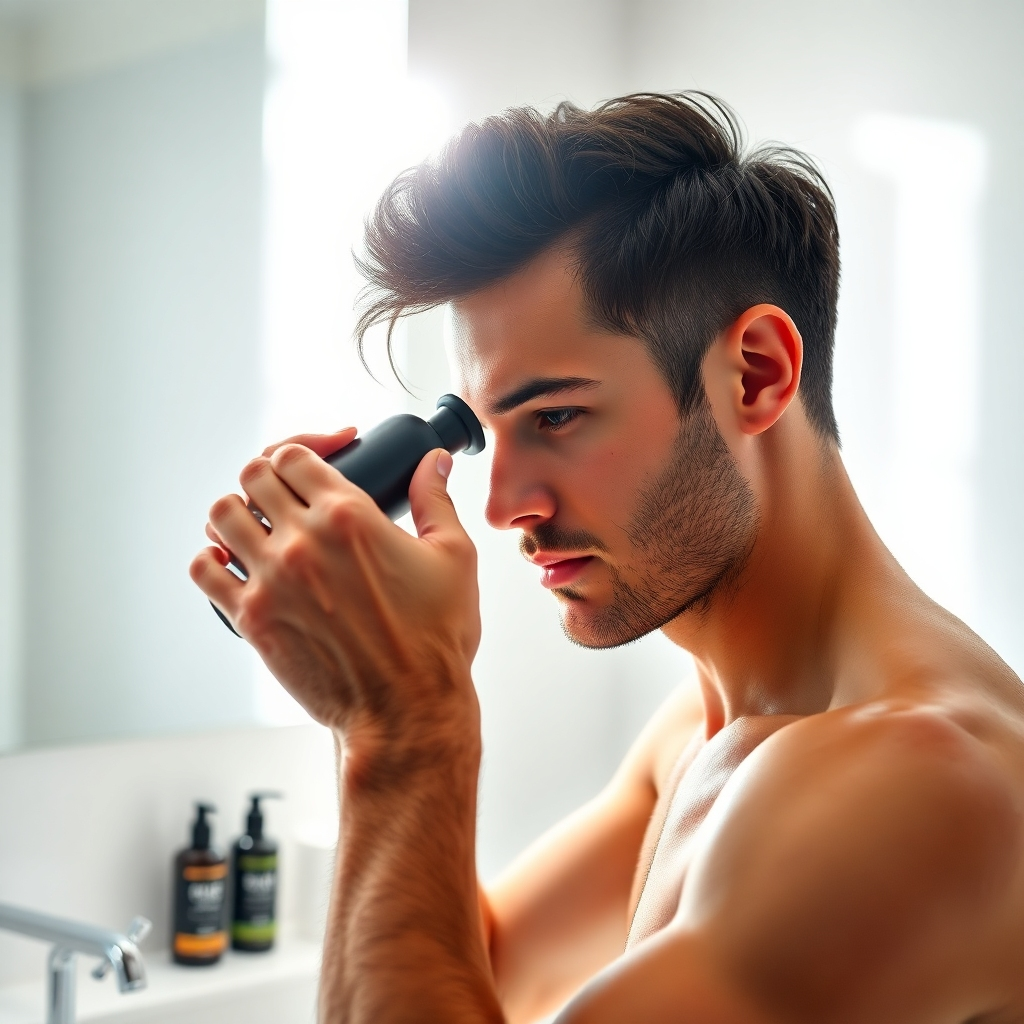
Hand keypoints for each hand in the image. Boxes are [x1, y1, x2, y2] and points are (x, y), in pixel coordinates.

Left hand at [190, 429, 481, 771]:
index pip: (293, 454)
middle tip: (289, 496)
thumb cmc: (434, 640)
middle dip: (270, 477)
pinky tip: (233, 563)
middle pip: (252, 475)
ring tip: (260, 527)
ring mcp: (270, 579)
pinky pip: (202, 569)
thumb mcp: (453, 558)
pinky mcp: (252, 618)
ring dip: (238, 513)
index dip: (303, 451)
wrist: (406, 709)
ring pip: (220, 514)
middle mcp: (303, 540)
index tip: (319, 464)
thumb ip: (436, 500)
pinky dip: (211, 559)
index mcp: (350, 516)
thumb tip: (433, 462)